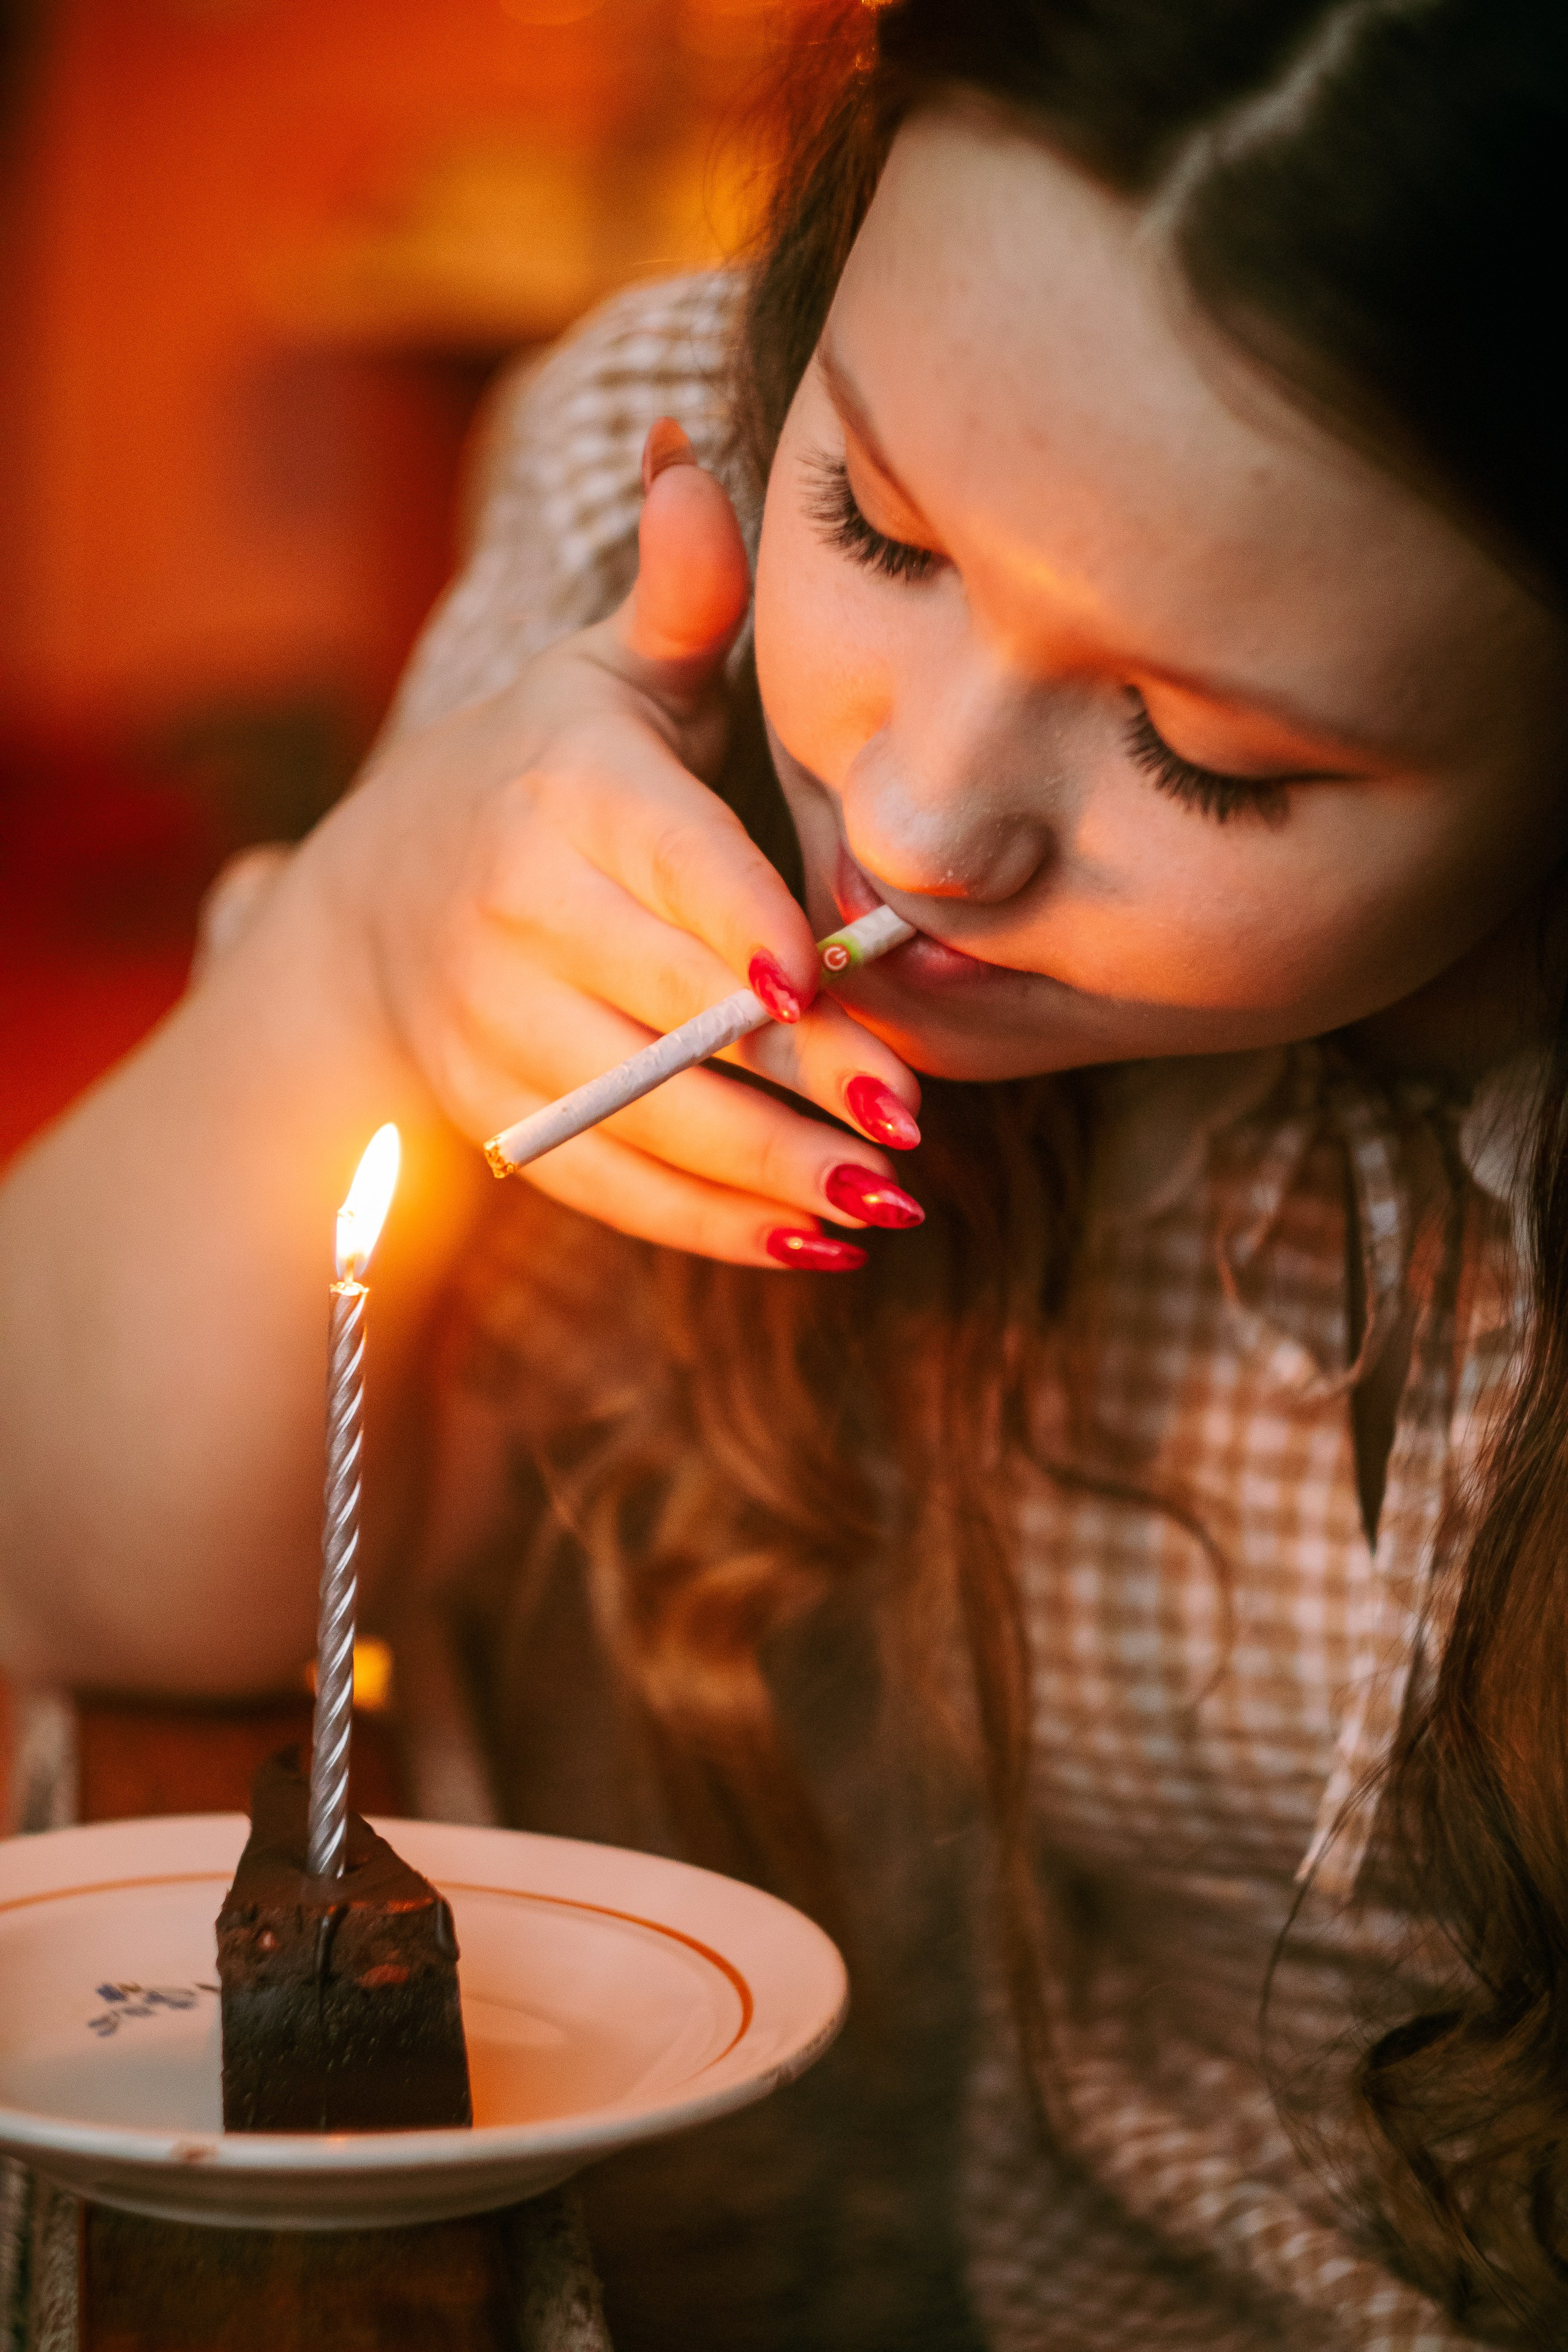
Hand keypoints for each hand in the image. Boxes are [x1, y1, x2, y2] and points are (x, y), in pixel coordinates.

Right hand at [307, 423, 923, 1267]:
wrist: (377, 911)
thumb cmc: (536, 774)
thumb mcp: (602, 678)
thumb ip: (679, 599)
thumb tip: (698, 462)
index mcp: (561, 791)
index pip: (663, 860)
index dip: (735, 923)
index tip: (813, 974)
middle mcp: (514, 914)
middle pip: (671, 1004)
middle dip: (796, 1067)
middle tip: (911, 1116)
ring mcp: (497, 1029)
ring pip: (644, 1116)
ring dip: (770, 1168)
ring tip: (889, 1200)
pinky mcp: (503, 1120)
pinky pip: (614, 1187)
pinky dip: (714, 1225)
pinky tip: (817, 1240)